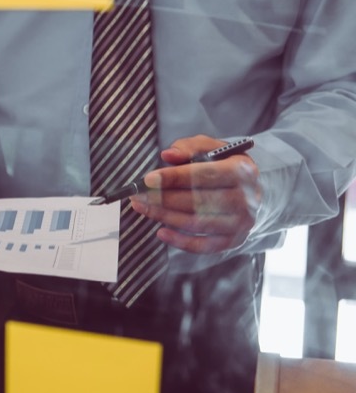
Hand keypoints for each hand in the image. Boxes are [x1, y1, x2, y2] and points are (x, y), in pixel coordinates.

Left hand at [130, 135, 260, 252]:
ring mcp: (242, 222)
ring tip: (143, 208)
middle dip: (163, 199)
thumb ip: (189, 147)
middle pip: (198, 201)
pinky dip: (180, 241)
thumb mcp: (212, 148)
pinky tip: (161, 232)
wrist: (253, 191)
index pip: (204, 175)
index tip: (148, 180)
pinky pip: (204, 245)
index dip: (174, 178)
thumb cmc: (226, 166)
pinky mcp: (235, 240)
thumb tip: (168, 155)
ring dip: (165, 216)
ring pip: (197, 223)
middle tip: (139, 195)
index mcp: (241, 171)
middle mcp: (245, 198)